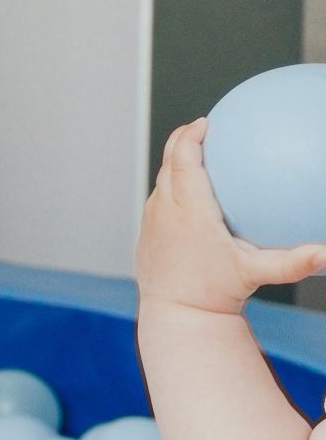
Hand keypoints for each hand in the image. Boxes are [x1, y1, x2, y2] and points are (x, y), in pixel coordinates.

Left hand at [137, 120, 325, 315]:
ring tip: (197, 152)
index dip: (190, 136)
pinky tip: (192, 192)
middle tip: (202, 127)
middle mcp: (164, 212)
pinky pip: (158, 201)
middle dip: (182, 141)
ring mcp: (151, 223)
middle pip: (167, 163)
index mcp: (188, 212)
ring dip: (175, 164)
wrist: (177, 317)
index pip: (184, 162)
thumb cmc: (216, 294)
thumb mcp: (255, 273)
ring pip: (160, 181)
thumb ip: (292, 261)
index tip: (205, 121)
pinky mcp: (146, 235)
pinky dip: (171, 187)